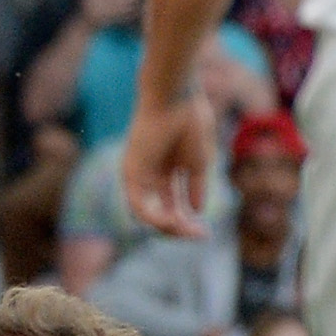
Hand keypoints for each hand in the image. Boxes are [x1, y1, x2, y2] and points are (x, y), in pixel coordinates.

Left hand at [122, 88, 214, 238]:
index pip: (171, 206)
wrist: (178, 99)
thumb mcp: (198, 164)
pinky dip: (155, 216)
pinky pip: (138, 204)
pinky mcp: (130, 172)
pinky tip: (174, 221)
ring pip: (146, 214)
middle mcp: (149, 176)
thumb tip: (196, 211)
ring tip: (187, 230)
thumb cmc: (190, 124)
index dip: (187, 223)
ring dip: (167, 226)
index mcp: (166, 172)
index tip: (205, 233)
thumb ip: (195, 188)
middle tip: (198, 236)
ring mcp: (138, 175)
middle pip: (159, 213)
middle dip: (178, 228)